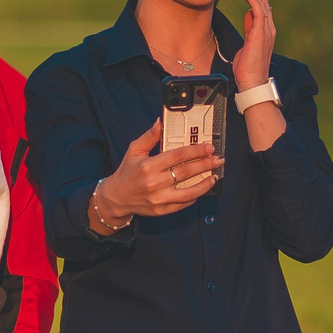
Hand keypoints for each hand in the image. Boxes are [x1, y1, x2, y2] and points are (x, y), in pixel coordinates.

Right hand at [98, 120, 218, 224]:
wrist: (116, 198)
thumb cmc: (126, 173)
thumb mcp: (134, 150)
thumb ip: (150, 136)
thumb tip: (161, 121)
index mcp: (148, 166)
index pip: (178, 156)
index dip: (195, 151)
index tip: (207, 148)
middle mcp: (154, 183)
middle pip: (186, 172)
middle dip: (205, 164)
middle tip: (217, 159)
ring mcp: (159, 199)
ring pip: (188, 192)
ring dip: (204, 184)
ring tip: (214, 177)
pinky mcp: (162, 210)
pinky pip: (183, 203)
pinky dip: (194, 196)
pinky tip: (201, 188)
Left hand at [225, 0, 276, 91]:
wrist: (252, 82)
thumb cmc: (247, 67)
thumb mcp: (246, 43)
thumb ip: (249, 28)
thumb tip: (247, 15)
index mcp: (265, 29)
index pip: (260, 4)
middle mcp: (269, 27)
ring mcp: (266, 29)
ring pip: (260, 0)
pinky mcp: (261, 33)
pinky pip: (257, 8)